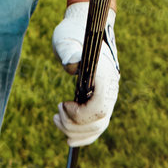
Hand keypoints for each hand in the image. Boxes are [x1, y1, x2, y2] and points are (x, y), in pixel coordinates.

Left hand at [50, 3, 119, 146]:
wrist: (81, 30)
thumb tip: (72, 66)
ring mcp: (108, 96)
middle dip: (74, 125)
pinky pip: (98, 126)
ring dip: (76, 131)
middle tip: (56, 115)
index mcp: (105, 74)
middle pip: (98, 121)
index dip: (80, 113)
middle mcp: (111, 88)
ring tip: (57, 121)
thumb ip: (70, 52)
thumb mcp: (66, 39)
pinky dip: (84, 136)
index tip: (63, 103)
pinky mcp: (101, 101)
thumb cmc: (72, 33)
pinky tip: (69, 137)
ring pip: (98, 126)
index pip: (99, 106)